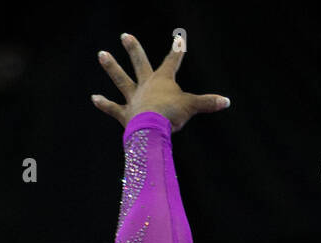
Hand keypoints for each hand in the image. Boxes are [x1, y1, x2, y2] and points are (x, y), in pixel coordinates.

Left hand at [92, 32, 229, 132]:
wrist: (151, 129)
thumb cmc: (171, 115)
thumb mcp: (192, 107)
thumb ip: (207, 103)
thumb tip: (226, 101)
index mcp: (163, 80)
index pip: (172, 62)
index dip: (177, 50)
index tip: (179, 38)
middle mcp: (146, 85)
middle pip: (140, 63)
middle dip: (133, 49)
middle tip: (124, 35)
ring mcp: (134, 98)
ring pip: (121, 79)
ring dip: (111, 67)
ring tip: (101, 54)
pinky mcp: (125, 114)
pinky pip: (112, 108)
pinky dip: (104, 104)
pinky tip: (94, 98)